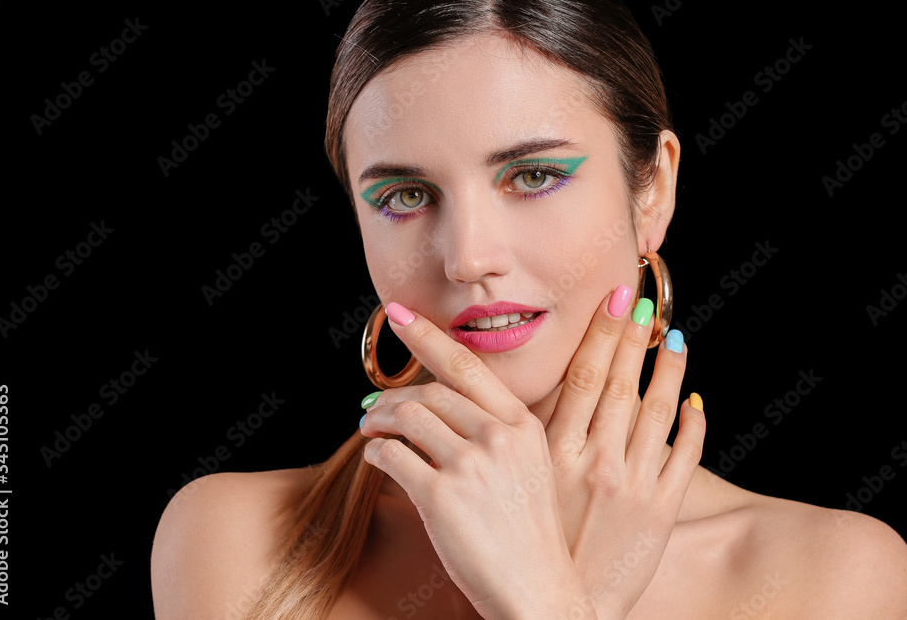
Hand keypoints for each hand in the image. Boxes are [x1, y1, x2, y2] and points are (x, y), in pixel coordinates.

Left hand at [359, 303, 595, 618]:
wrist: (536, 589)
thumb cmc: (528, 532)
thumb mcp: (531, 467)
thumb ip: (498, 430)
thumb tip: (444, 403)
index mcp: (523, 424)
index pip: (467, 366)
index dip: (428, 337)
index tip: (400, 316)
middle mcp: (498, 436)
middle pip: (429, 391)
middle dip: (392, 396)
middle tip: (372, 408)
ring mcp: (470, 465)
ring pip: (406, 418)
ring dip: (378, 421)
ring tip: (370, 431)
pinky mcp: (440, 496)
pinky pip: (391, 456)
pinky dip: (376, 454)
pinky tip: (377, 460)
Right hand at [544, 288, 704, 618]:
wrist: (554, 606)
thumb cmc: (524, 545)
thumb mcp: (515, 485)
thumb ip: (525, 439)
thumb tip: (522, 394)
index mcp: (556, 455)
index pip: (584, 377)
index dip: (602, 333)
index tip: (615, 297)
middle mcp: (598, 464)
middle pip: (622, 385)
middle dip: (633, 338)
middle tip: (643, 300)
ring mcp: (635, 486)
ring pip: (659, 413)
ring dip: (669, 371)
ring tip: (674, 338)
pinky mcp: (661, 511)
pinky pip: (685, 459)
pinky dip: (694, 426)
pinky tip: (696, 402)